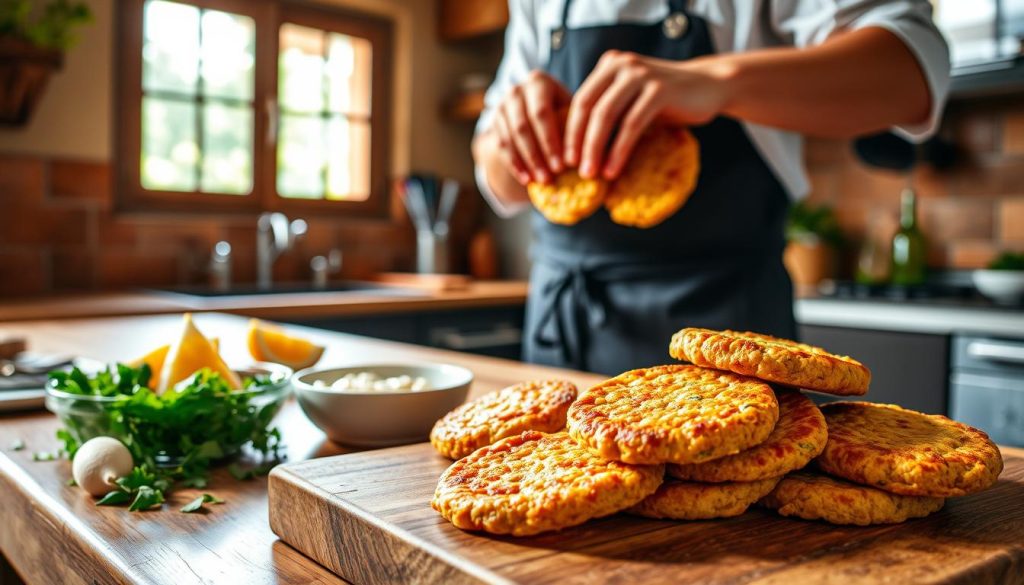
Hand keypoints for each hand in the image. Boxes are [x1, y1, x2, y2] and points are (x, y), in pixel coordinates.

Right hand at [493, 70, 570, 184]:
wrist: (536, 112)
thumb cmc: (564, 112)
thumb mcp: (572, 111)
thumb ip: (578, 126)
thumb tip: (590, 154)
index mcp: (539, 82)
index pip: (541, 113)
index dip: (550, 141)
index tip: (563, 166)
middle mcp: (516, 90)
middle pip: (523, 126)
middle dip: (537, 155)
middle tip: (550, 178)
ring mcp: (502, 105)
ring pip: (511, 138)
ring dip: (526, 162)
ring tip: (541, 181)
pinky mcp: (494, 121)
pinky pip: (501, 145)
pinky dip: (515, 164)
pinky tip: (526, 180)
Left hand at [565, 51, 730, 179]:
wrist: (710, 86)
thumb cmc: (666, 99)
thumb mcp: (632, 99)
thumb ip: (608, 109)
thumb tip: (577, 148)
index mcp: (610, 65)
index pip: (580, 99)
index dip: (568, 131)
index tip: (564, 159)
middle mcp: (622, 64)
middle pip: (588, 107)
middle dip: (577, 141)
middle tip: (572, 169)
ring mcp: (640, 74)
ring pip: (606, 116)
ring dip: (595, 149)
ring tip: (591, 174)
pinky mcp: (659, 90)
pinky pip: (631, 125)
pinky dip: (619, 150)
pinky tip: (613, 170)